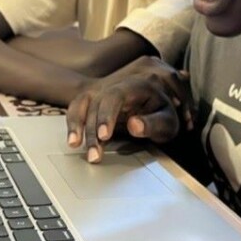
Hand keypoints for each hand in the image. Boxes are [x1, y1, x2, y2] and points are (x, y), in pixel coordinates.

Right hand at [65, 56, 193, 162]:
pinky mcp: (94, 100)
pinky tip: (73, 141)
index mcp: (137, 85)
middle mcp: (117, 85)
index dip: (107, 114)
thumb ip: (154, 123)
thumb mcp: (167, 121)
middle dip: (92, 130)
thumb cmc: (163, 114)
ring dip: (80, 129)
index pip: (115, 95)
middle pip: (97, 103)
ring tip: (81, 150)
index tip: (104, 136)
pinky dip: (73, 123)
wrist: (156, 104)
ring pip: (85, 106)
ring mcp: (104, 91)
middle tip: (95, 155)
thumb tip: (133, 125)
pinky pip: (77, 107)